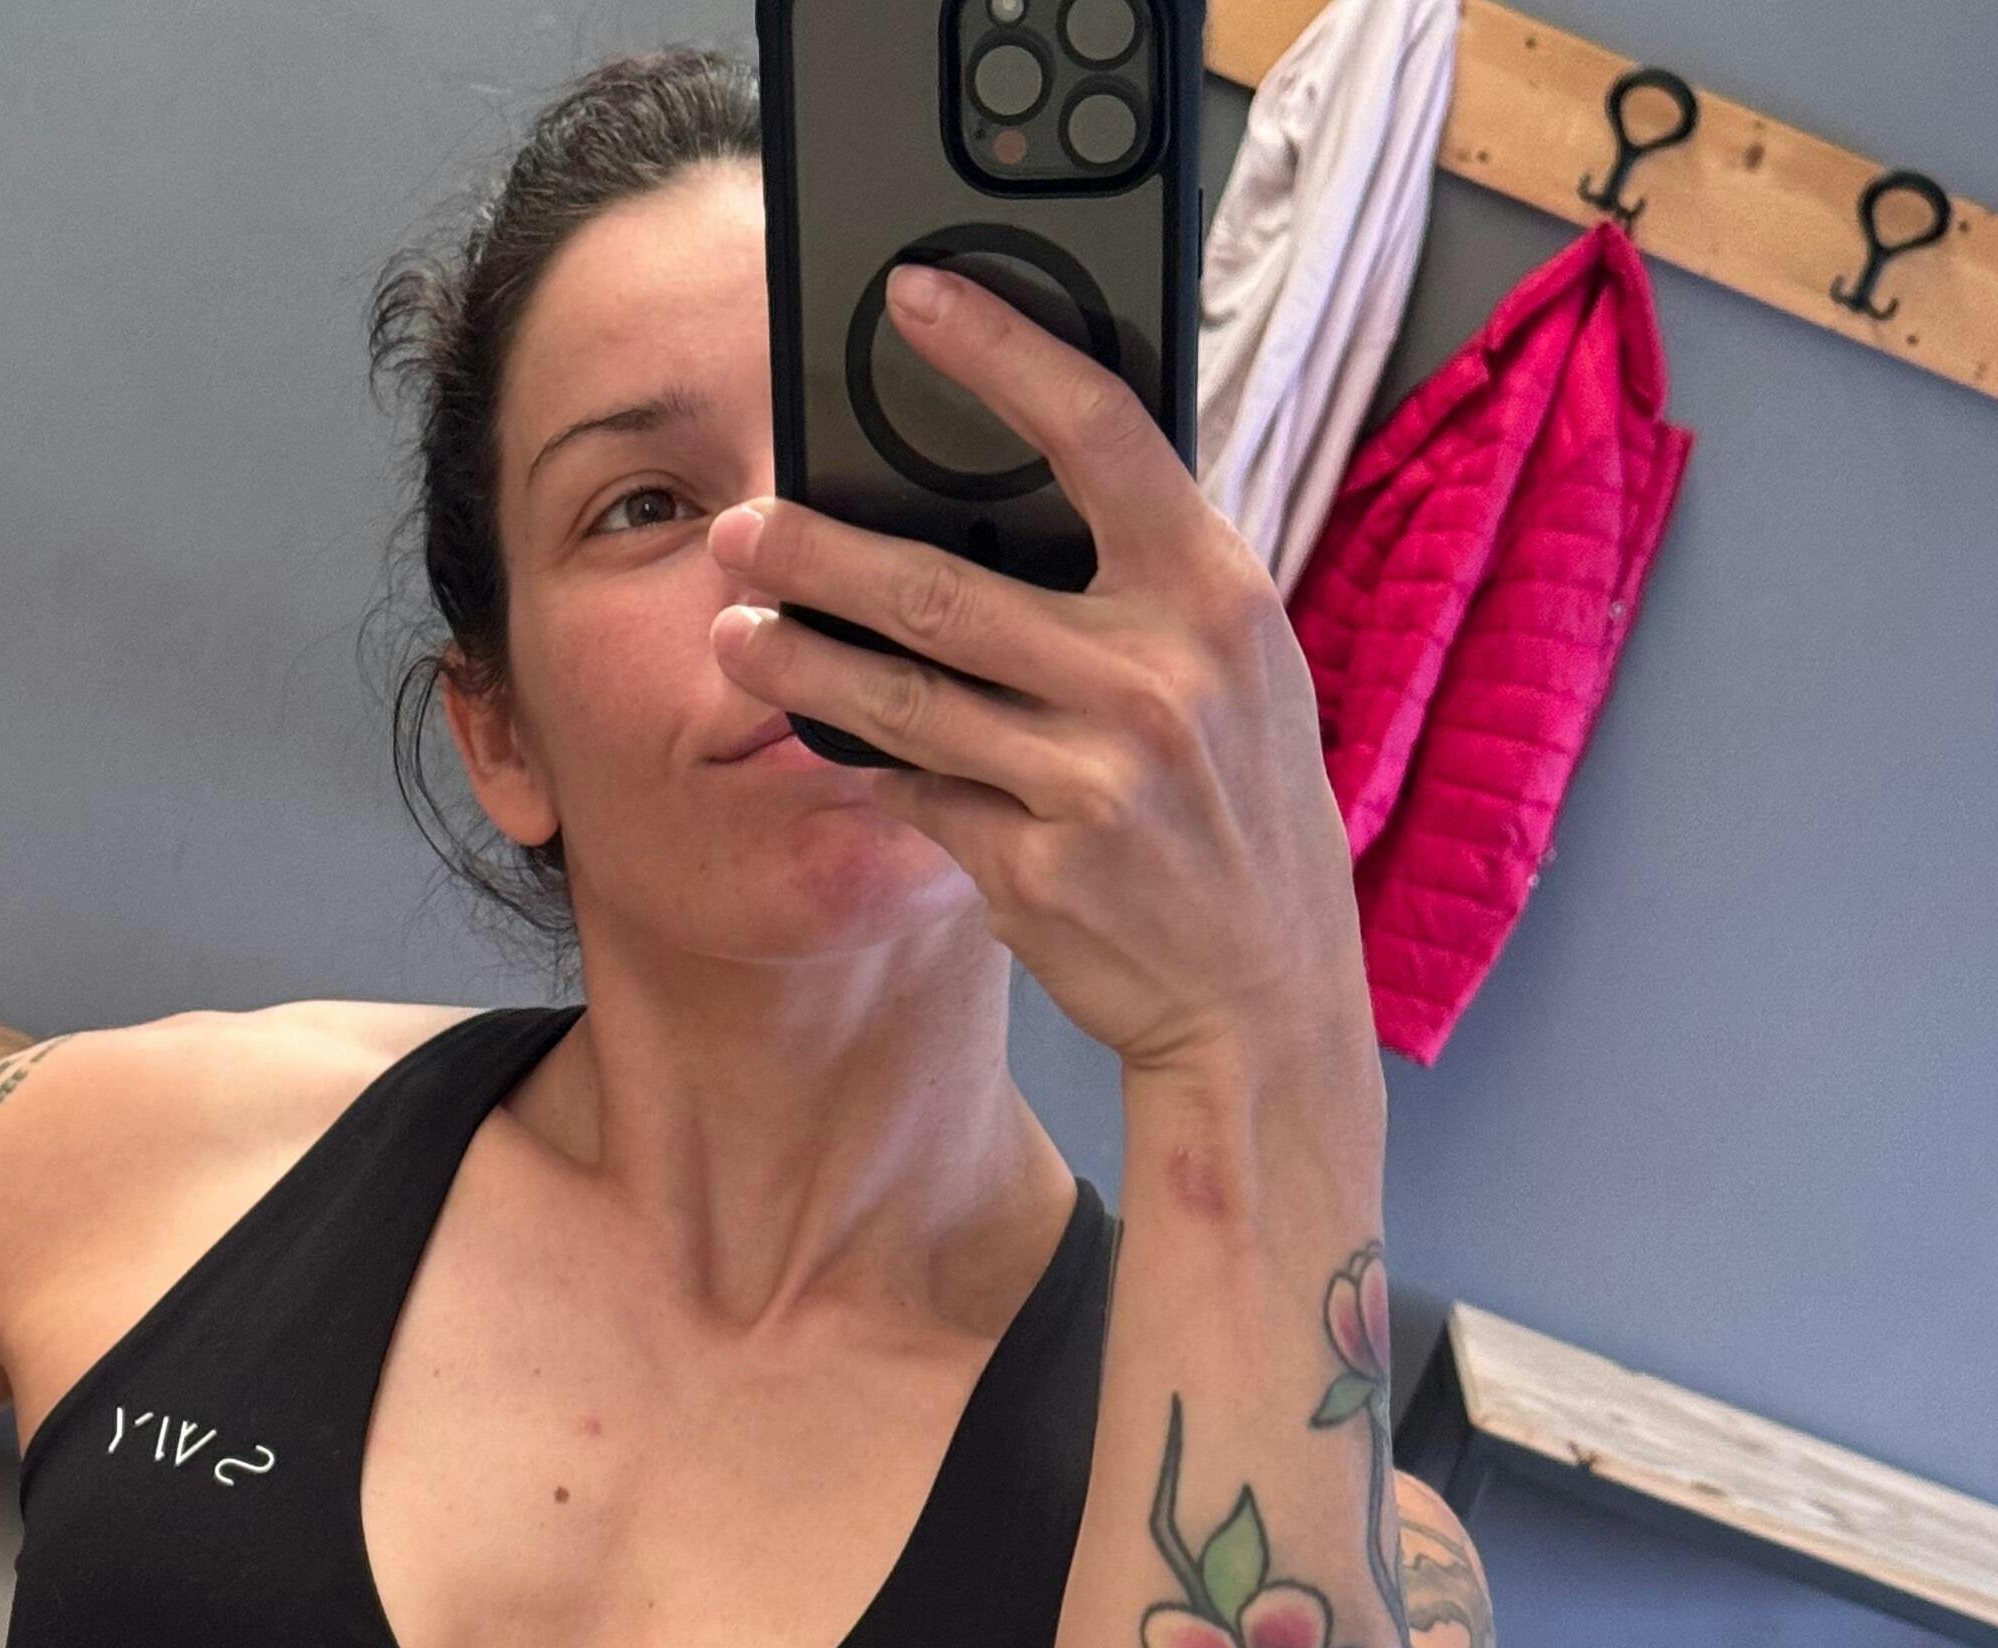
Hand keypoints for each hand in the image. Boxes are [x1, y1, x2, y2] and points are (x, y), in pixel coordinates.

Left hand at [703, 260, 1369, 1087]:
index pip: (1099, 433)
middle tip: (740, 528)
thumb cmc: (1243, 817)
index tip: (912, 296)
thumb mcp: (1240, 674)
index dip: (1000, 350)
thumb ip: (1149, 583)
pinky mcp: (1037, 868)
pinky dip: (877, 773)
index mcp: (1217, 597)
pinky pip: (922, 797)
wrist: (1262, 1001)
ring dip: (800, 665)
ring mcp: (1095, 780)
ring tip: (734, 632)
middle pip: (946, 588)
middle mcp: (1159, 679)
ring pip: (904, 701)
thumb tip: (1018, 495)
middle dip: (820, 556)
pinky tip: (835, 750)